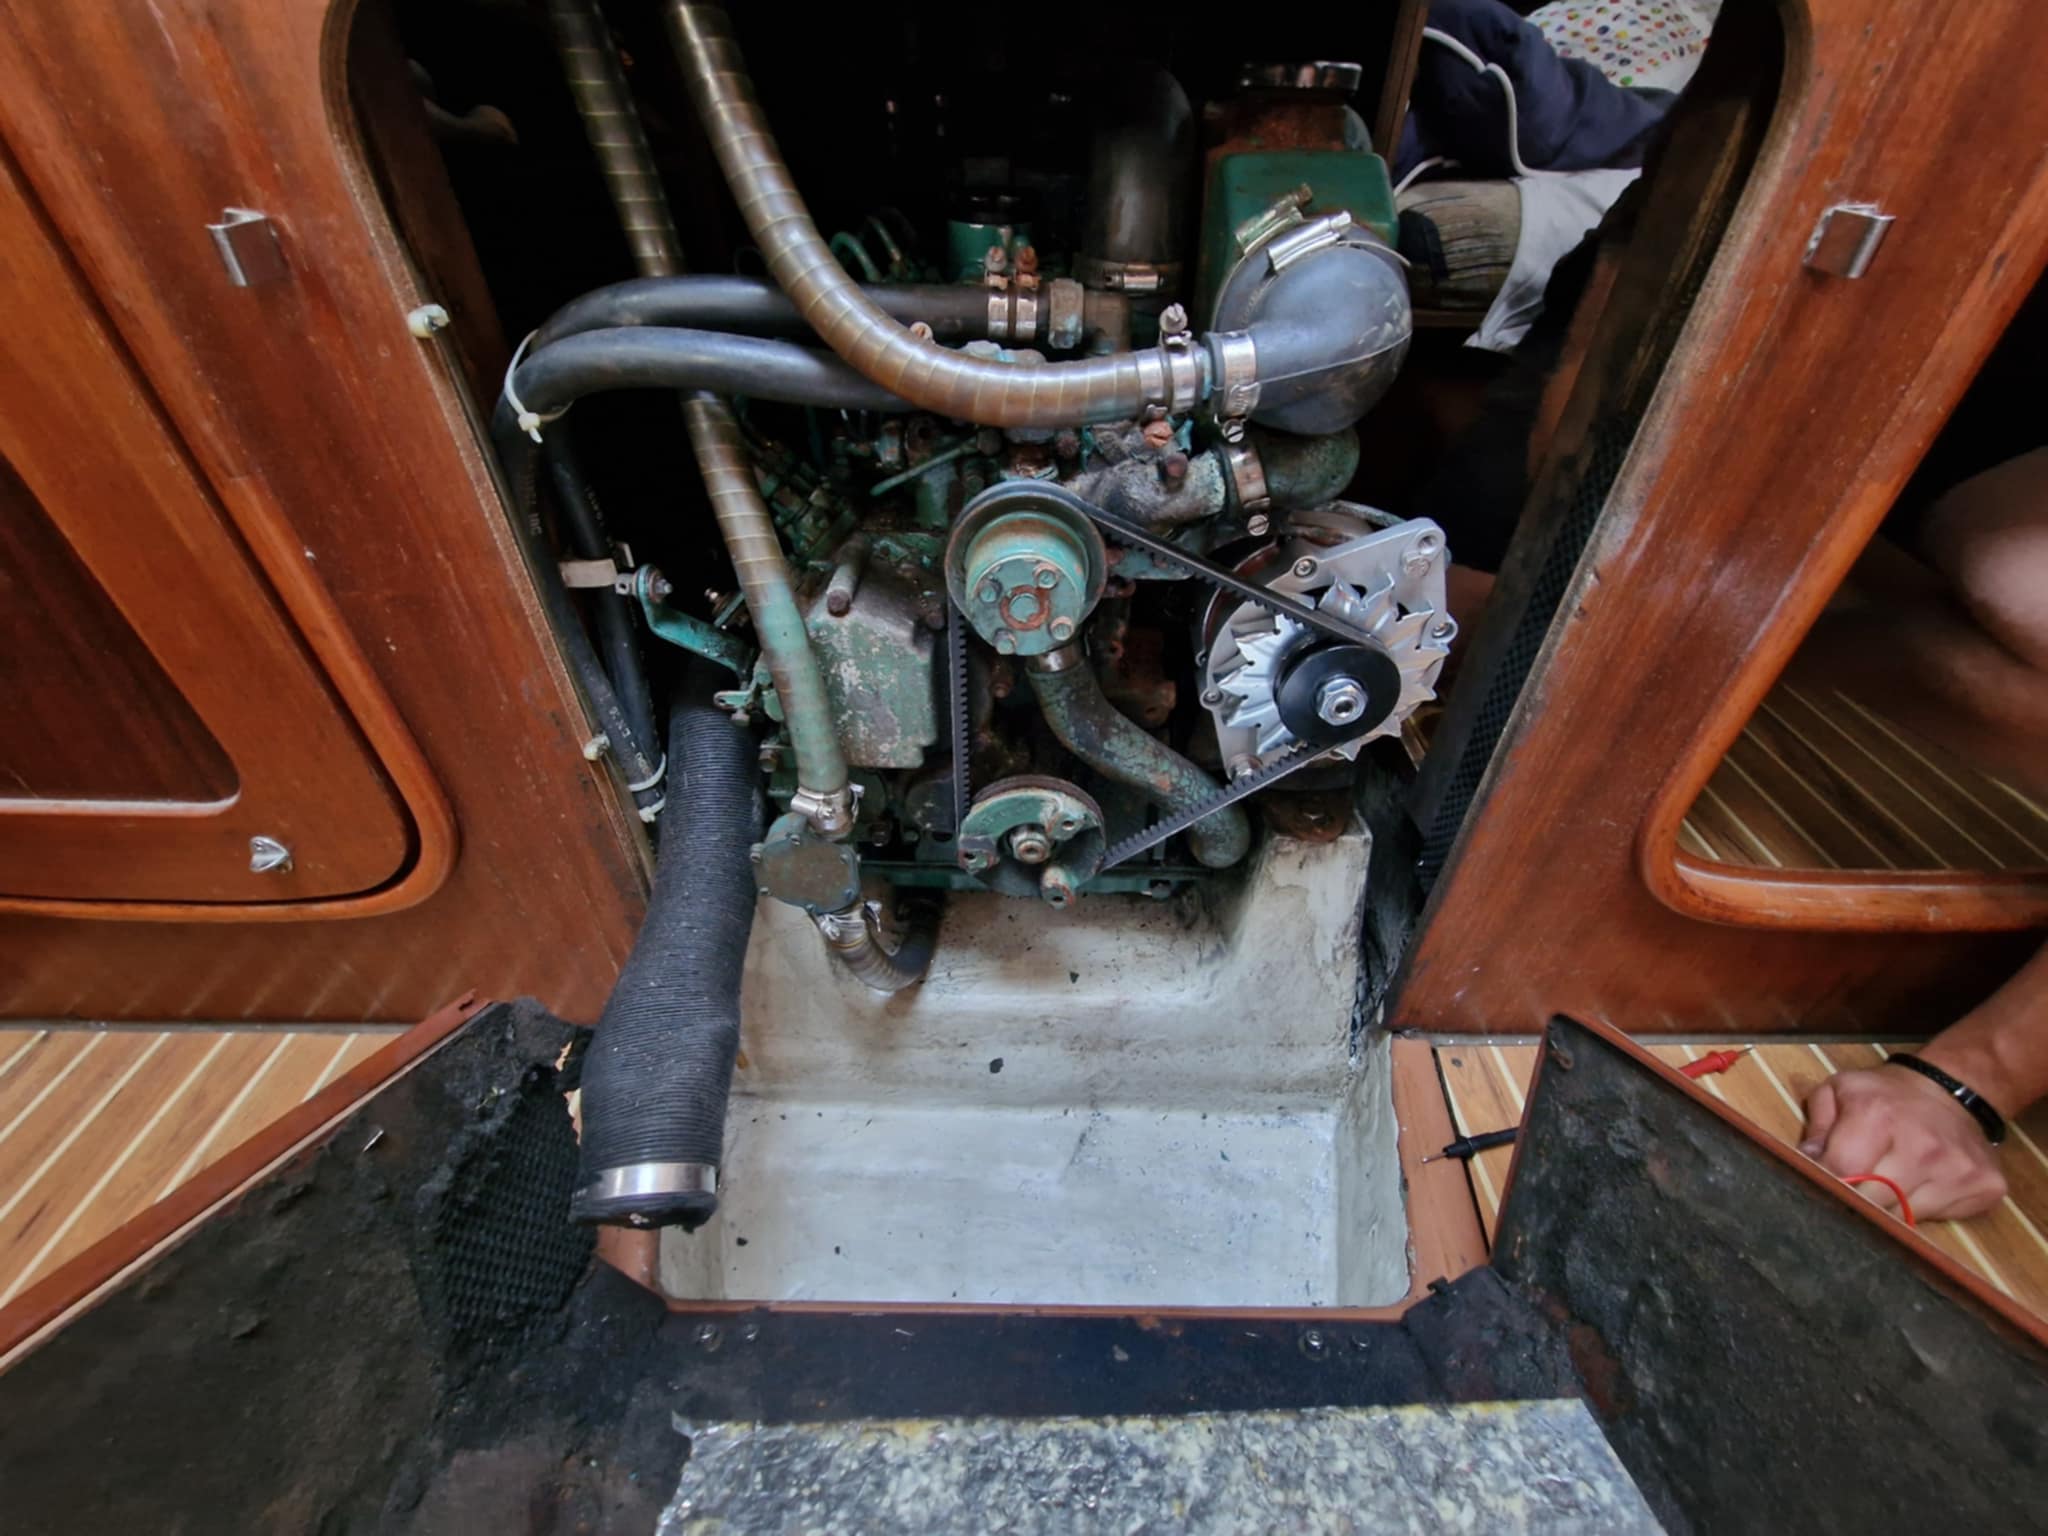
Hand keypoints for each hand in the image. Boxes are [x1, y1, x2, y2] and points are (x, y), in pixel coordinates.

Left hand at [1800, 1065, 2005, 1220]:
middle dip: (1855, 1200)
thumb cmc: (1886, 1095)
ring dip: (1888, 1208)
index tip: (1820, 1185)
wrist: (1954, 1088)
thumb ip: (1816, 1125)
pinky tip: (1919, 1187)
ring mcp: (1956, 1170)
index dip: (1826, 1182)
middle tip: (1851, 1190)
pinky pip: (1939, 1218)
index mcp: (1877, 1116)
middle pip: (1873, 1202)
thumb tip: (1807, 1162)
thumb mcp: (1840, 1090)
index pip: (1842, 1171)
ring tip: (1887, 1184)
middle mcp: (1921, 1146)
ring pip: (1904, 1218)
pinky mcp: (1983, 1188)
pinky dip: (1923, 1211)